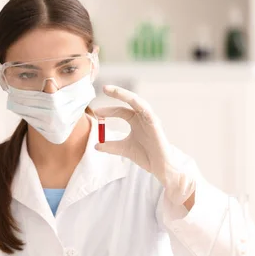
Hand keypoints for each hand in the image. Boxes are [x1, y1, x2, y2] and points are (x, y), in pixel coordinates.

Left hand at [93, 85, 194, 205]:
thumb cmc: (145, 156)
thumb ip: (111, 146)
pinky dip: (139, 105)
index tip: (96, 112)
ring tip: (112, 90)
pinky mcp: (155, 124)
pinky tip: (131, 100)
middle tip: (104, 88)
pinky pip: (147, 111)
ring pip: (137, 101)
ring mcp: (149, 119)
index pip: (120, 111)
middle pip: (129, 101)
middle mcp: (142, 117)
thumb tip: (96, 146)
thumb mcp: (123, 149)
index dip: (108, 111)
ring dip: (125, 94)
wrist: (159, 167)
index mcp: (135, 121)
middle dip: (117, 93)